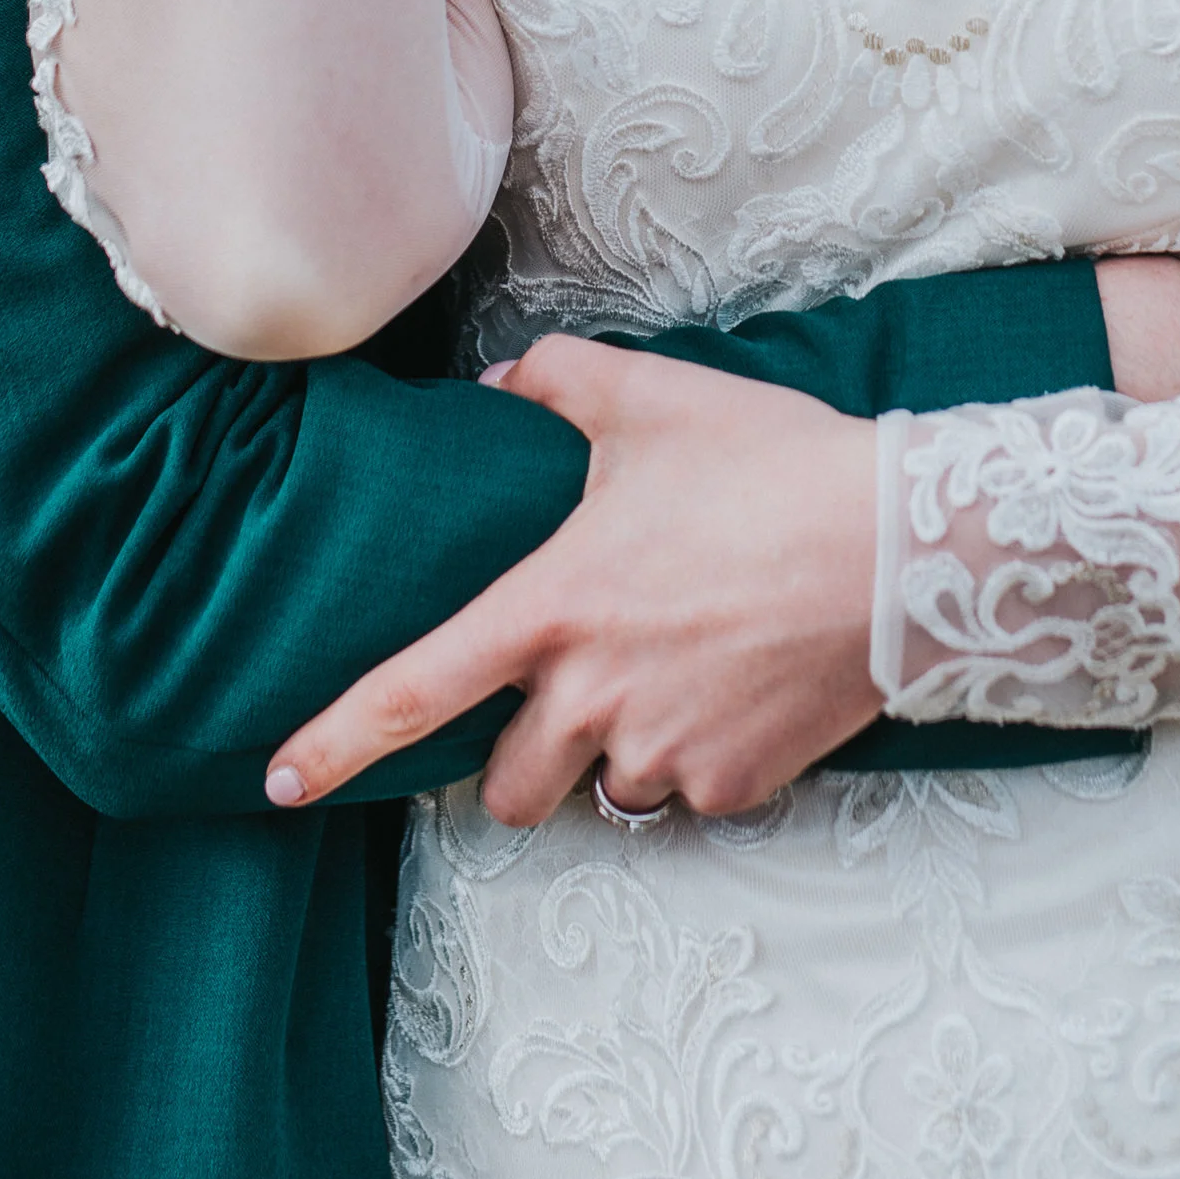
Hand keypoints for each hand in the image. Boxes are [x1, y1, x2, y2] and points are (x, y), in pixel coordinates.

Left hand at [261, 337, 879, 823]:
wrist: (900, 546)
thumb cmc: (771, 464)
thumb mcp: (654, 398)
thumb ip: (558, 382)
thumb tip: (505, 383)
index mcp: (550, 608)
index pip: (412, 692)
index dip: (335, 743)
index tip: (280, 783)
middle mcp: (591, 696)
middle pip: (504, 788)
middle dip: (516, 765)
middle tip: (565, 702)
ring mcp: (663, 751)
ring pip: (601, 794)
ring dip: (613, 758)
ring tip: (676, 678)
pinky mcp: (734, 784)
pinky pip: (688, 795)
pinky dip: (699, 759)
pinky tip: (740, 688)